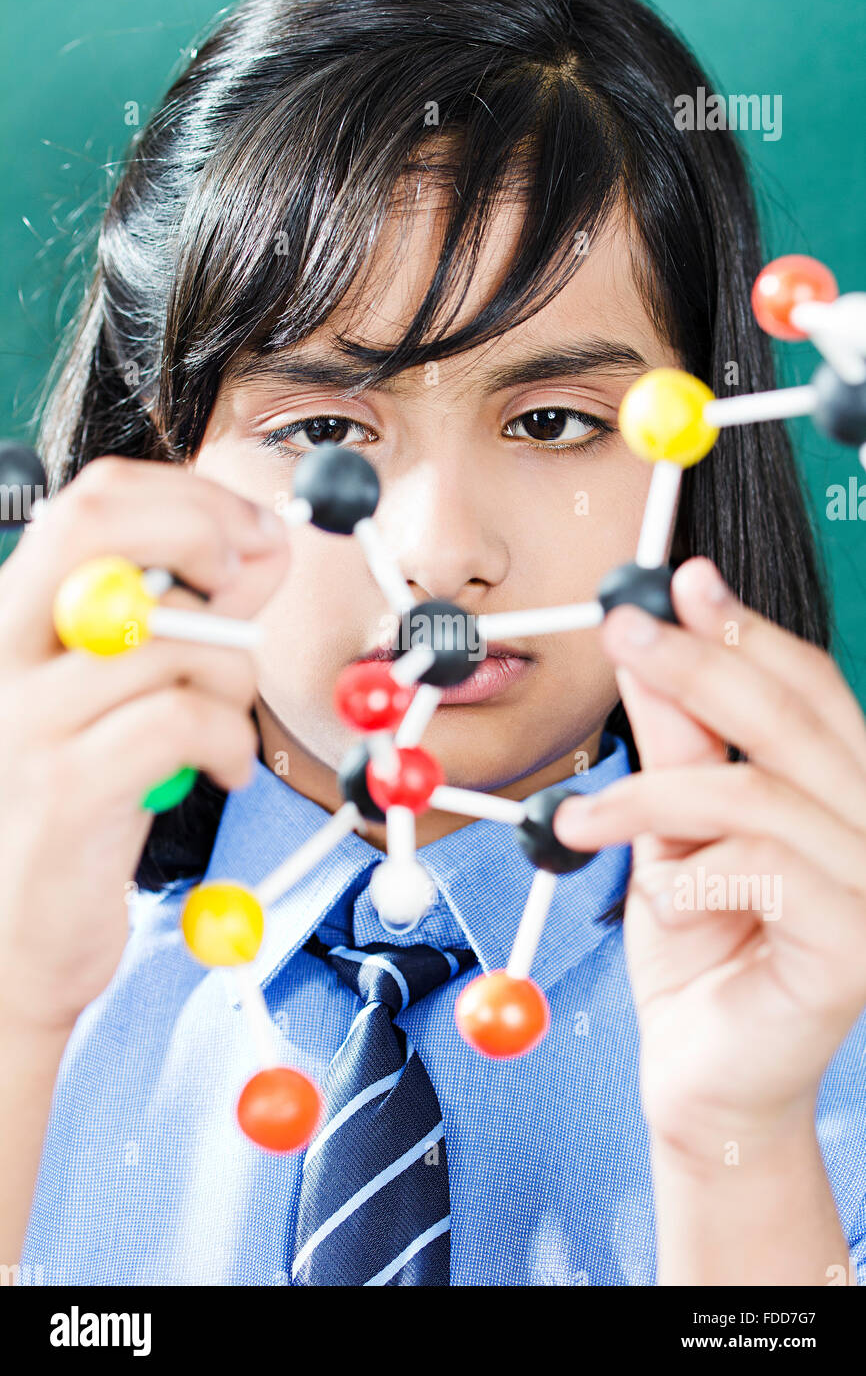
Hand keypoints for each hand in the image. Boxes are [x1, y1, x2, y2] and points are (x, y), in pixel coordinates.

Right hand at [0, 457, 289, 1031]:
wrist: (15, 937)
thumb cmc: (85, 805)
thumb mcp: (137, 692)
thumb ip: (197, 616)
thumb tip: (265, 543)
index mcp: (25, 614)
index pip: (93, 499)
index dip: (191, 497)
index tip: (256, 534)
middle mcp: (10, 649)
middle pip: (100, 528)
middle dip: (205, 535)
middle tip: (249, 589)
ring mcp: (27, 716)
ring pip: (172, 638)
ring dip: (236, 678)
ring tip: (230, 726)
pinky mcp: (64, 786)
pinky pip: (181, 719)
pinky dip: (229, 742)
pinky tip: (223, 770)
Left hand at [553, 557, 865, 1158]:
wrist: (704, 1073)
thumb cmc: (697, 949)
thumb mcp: (671, 828)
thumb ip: (674, 740)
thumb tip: (643, 641)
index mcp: (839, 789)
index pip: (808, 687)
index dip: (744, 629)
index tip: (679, 581)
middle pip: (795, 719)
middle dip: (700, 664)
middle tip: (623, 632)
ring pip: (760, 793)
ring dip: (653, 793)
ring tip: (578, 818)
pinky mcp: (852, 948)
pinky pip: (762, 869)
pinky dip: (685, 872)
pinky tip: (653, 894)